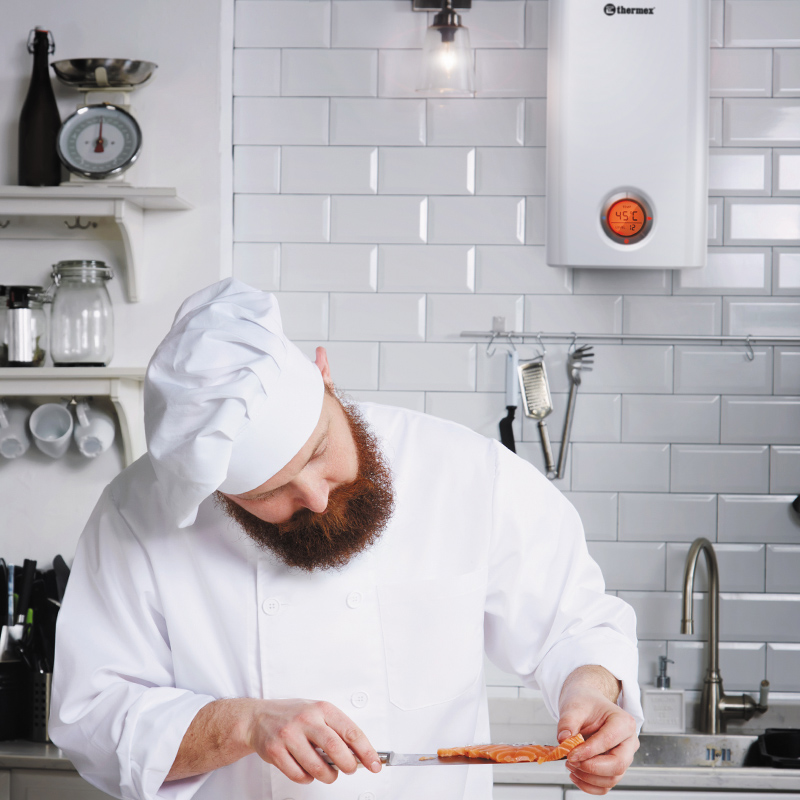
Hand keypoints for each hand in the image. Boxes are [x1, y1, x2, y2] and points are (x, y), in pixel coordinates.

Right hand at [247, 698, 381, 784]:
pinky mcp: (275, 750)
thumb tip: (360, 753)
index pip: (351, 732)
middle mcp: (306, 719)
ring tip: (329, 773)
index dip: (366, 751)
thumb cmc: (293, 715)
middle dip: (348, 765)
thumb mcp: (318, 713)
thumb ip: (337, 729)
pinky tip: (308, 772)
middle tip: (350, 770)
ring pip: (317, 766)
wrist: (258, 718)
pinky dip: (307, 779)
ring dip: (328, 776)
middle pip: (335, 748)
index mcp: (322, 708)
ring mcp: (289, 735)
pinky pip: (298, 775)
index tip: (375, 764)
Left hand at [557, 670, 638, 794]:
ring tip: (570, 765)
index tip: (570, 754)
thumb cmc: (585, 703)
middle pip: (617, 764)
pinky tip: (575, 774)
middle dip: (591, 768)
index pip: (608, 741)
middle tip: (570, 761)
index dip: (588, 751)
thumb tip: (563, 740)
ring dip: (588, 777)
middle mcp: (628, 742)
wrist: (587, 704)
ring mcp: (624, 757)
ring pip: (612, 779)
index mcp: (624, 722)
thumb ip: (568, 722)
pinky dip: (589, 785)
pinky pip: (606, 785)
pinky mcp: (615, 768)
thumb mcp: (574, 706)